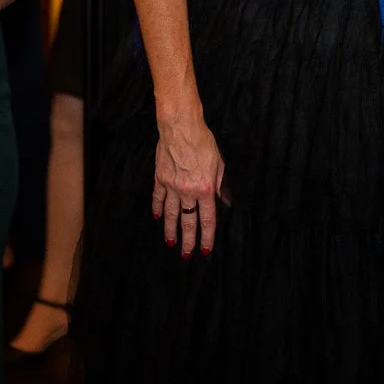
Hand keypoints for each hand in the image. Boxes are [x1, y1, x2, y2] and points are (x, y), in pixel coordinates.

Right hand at [152, 115, 227, 258]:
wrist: (181, 128)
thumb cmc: (204, 142)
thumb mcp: (220, 164)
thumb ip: (222, 186)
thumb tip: (226, 202)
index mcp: (205, 189)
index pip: (208, 219)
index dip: (207, 237)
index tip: (206, 250)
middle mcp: (188, 191)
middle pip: (188, 222)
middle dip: (188, 241)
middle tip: (186, 255)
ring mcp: (171, 186)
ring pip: (171, 214)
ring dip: (171, 231)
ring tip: (171, 243)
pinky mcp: (160, 178)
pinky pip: (158, 198)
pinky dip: (157, 209)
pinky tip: (157, 218)